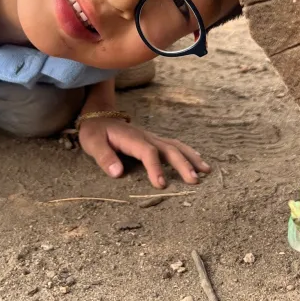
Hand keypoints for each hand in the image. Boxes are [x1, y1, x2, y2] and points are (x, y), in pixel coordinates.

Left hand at [78, 115, 210, 188]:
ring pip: (176, 146)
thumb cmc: (95, 132)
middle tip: (194, 181)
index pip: (147, 153)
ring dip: (191, 157)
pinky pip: (175, 145)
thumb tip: (117, 173)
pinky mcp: (154, 141)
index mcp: (132, 139)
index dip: (155, 168)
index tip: (161, 185)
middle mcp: (146, 137)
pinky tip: (199, 160)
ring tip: (206, 170)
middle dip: (183, 164)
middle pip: (168, 149)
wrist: (99, 115)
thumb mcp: (92, 143)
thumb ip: (104, 157)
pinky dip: (189, 152)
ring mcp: (152, 138)